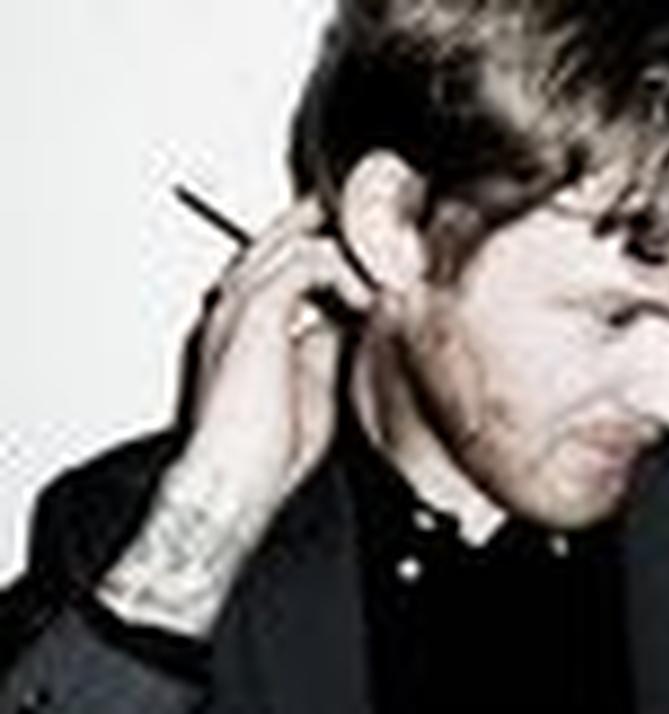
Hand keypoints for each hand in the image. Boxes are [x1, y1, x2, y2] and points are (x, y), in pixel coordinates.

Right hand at [98, 199, 374, 635]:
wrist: (234, 481)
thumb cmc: (266, 450)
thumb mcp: (315, 383)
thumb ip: (327, 345)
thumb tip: (354, 321)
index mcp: (244, 321)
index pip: (284, 259)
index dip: (328, 250)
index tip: (371, 259)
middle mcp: (235, 304)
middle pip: (285, 235)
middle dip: (333, 229)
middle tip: (378, 227)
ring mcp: (240, 303)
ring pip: (295, 237)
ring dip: (346, 247)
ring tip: (382, 264)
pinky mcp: (256, 310)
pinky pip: (306, 260)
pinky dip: (343, 269)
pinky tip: (367, 294)